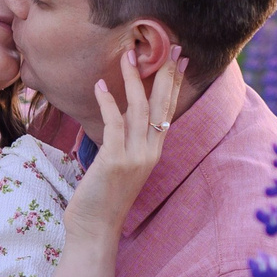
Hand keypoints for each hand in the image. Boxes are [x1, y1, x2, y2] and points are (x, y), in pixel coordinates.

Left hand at [63, 45, 185, 243]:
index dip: (175, 84)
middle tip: (170, 46)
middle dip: (166, 74)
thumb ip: (125, 141)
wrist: (95, 231)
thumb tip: (122, 114)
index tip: (180, 60)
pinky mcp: (115, 161)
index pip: (168, 111)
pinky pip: (113, 124)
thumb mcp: (121, 166)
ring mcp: (134, 157)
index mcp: (153, 152)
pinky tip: (99, 85)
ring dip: (133, 80)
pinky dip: (107, 102)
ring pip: (138, 110)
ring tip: (127, 55)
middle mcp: (149, 153)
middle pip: (161, 106)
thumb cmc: (102, 199)